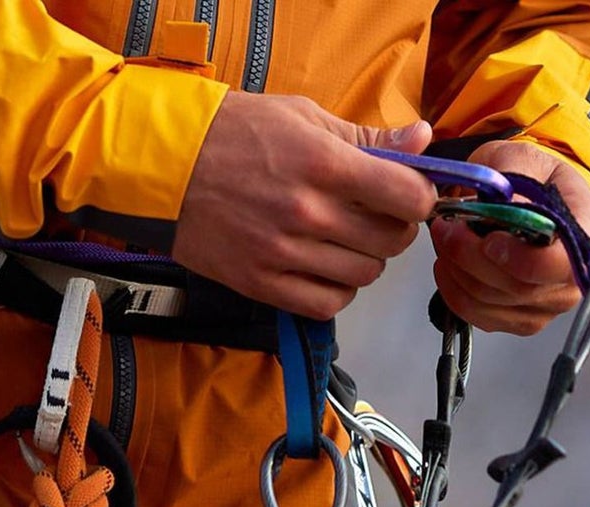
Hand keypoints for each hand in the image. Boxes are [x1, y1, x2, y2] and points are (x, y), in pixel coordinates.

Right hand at [173, 96, 436, 318]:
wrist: (168, 169)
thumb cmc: (235, 135)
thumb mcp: (303, 118)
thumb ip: (366, 137)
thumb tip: (422, 142)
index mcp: (324, 164)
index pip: (407, 196)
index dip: (420, 197)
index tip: (411, 194)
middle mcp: (308, 214)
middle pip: (390, 241)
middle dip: (394, 228)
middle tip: (377, 216)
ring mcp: (283, 255)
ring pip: (362, 275)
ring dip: (366, 261)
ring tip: (347, 242)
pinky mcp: (262, 284)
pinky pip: (325, 305)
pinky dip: (338, 291)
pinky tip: (328, 271)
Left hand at [430, 141, 589, 334]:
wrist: (532, 201)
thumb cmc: (533, 180)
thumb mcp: (522, 159)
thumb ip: (511, 177)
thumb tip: (502, 206)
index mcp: (585, 232)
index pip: (560, 264)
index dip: (520, 259)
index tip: (489, 240)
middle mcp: (572, 279)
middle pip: (517, 287)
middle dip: (471, 258)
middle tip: (446, 229)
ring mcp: (545, 306)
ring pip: (490, 303)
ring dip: (457, 271)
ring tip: (445, 239)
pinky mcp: (517, 322)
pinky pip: (477, 316)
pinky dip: (453, 290)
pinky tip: (448, 265)